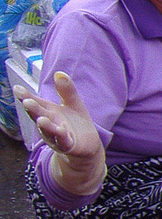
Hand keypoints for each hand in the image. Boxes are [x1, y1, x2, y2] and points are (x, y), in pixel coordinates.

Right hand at [17, 72, 105, 194]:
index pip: (35, 102)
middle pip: (38, 116)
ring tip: (41, 119)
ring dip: (44, 125)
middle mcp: (48, 123)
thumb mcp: (73, 104)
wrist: (87, 144)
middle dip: (32, 109)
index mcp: (48, 111)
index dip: (25, 96)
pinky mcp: (67, 145)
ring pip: (48, 130)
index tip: (17, 89)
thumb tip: (59, 73)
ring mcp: (56, 136)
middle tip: (26, 101)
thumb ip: (67, 90)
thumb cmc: (75, 123)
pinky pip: (63, 141)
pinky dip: (61, 136)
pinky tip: (61, 130)